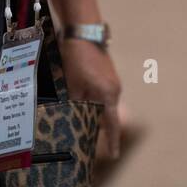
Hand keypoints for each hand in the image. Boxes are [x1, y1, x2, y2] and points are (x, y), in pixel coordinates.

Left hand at [60, 38, 121, 158]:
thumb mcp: (73, 85)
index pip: (111, 124)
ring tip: (81, 121)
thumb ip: (76, 104)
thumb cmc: (78, 58)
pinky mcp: (106, 74)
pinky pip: (101, 94)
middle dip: (98, 128)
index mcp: (109, 94)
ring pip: (102, 104)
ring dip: (93, 113)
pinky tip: (81, 101)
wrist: (83, 32)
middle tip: (87, 141)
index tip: (113, 155)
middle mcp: (114, 89)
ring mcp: (111, 81)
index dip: (111, 141)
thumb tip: (74, 117)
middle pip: (106, 115)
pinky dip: (92, 101)